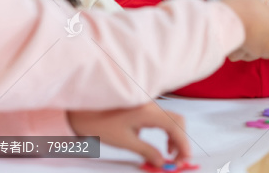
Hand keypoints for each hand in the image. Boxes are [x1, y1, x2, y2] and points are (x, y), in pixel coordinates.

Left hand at [66, 103, 188, 167]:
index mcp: (147, 112)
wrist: (83, 110)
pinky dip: (167, 131)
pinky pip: (162, 118)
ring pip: (171, 119)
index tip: (185, 159)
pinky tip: (162, 143)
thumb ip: (146, 151)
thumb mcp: (124, 141)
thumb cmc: (100, 123)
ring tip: (169, 154)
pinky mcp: (144, 107)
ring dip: (175, 136)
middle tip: (177, 160)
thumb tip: (162, 162)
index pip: (175, 126)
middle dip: (181, 141)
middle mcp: (151, 105)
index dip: (183, 143)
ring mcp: (148, 105)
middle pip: (177, 121)